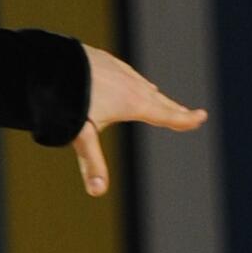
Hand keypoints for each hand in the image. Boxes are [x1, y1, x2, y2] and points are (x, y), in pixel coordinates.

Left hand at [72, 47, 207, 196]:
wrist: (50, 64)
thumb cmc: (68, 100)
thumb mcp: (82, 135)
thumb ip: (92, 163)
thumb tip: (97, 192)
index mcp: (133, 102)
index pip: (166, 114)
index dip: (184, 119)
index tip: (201, 117)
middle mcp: (132, 83)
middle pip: (158, 100)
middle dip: (173, 108)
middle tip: (188, 114)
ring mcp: (119, 70)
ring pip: (142, 85)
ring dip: (152, 95)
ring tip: (158, 99)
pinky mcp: (106, 61)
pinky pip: (126, 75)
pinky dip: (134, 83)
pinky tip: (127, 83)